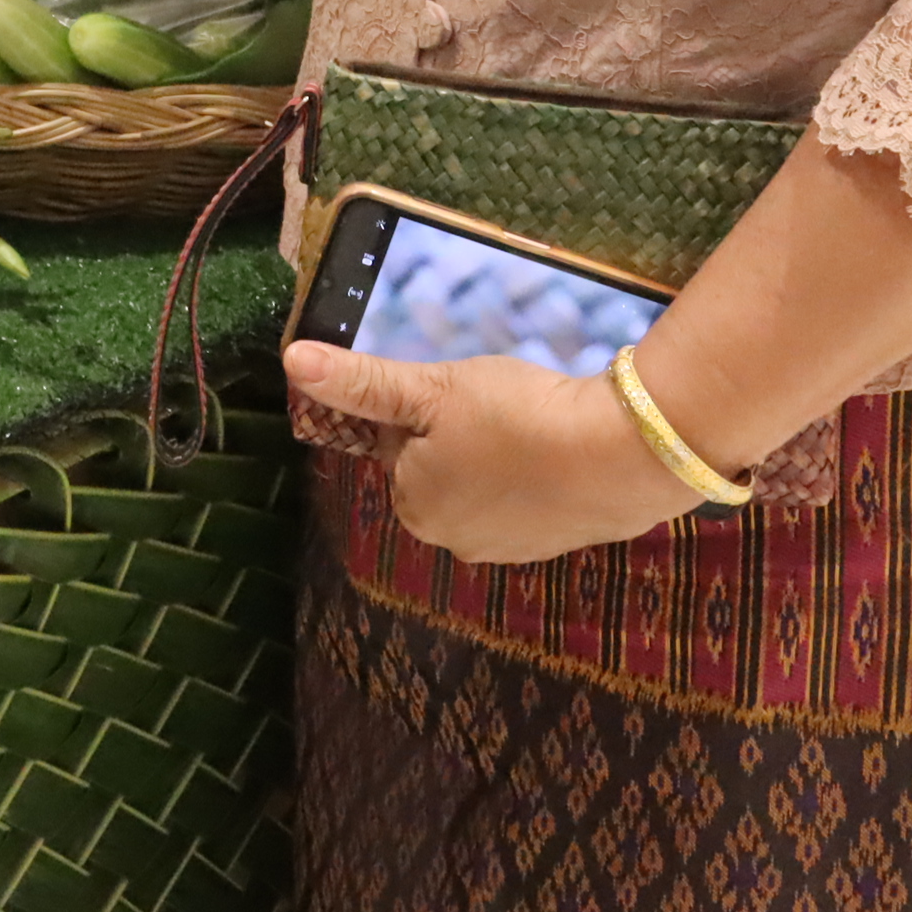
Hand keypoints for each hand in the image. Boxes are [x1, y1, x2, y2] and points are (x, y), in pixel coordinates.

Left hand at [279, 343, 709, 564]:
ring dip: (503, 453)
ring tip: (533, 423)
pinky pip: (531, 499)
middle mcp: (453, 541)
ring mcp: (510, 550)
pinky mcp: (558, 544)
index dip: (428, 410)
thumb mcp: (431, 388)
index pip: (400, 446)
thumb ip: (361, 380)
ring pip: (487, 482)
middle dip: (463, 435)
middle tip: (500, 405)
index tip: (461, 394)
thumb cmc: (515, 418)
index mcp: (414, 506)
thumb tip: (291, 361)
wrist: (620, 457)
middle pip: (442, 467)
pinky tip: (560, 448)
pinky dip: (538, 474)